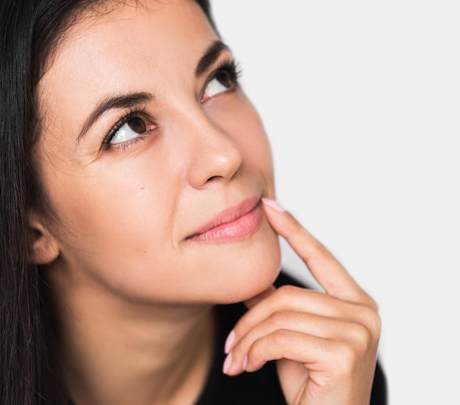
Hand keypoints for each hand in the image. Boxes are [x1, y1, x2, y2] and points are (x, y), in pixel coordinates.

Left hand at [222, 198, 380, 404]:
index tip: (270, 206)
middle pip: (286, 295)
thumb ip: (279, 309)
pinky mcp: (344, 354)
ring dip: (247, 340)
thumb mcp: (291, 340)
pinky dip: (254, 352)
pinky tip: (247, 367)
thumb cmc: (313, 388)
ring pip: (279, 316)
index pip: (321, 258)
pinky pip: (280, 338)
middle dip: (248, 322)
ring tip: (236, 360)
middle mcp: (364, 313)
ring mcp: (359, 332)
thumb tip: (253, 283)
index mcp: (356, 304)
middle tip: (230, 346)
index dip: (294, 230)